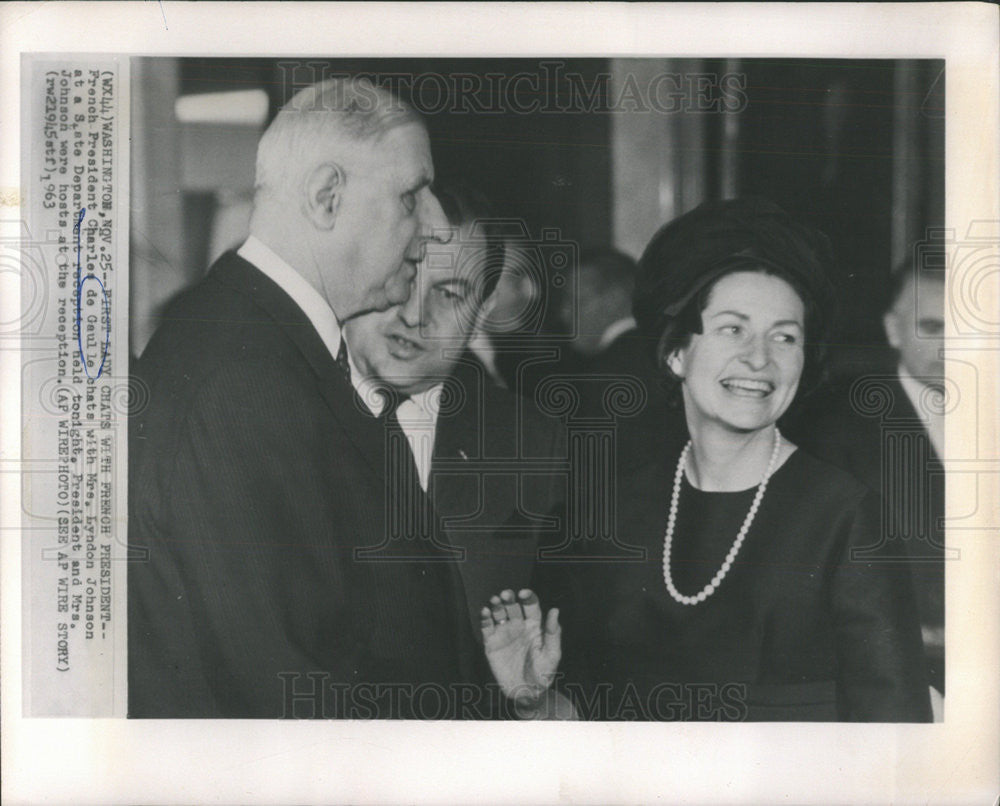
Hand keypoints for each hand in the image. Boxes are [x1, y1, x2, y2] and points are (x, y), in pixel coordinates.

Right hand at [480, 588, 560, 704]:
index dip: (528, 597)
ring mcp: (504, 633)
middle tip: (506, 595)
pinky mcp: (491, 643)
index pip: (531, 605)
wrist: (526, 693)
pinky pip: (486, 627)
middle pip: (512, 605)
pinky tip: (485, 612)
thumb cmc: (543, 674)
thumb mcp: (551, 655)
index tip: (523, 593)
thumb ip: (553, 633)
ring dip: (496, 604)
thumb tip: (555, 610)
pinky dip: (484, 618)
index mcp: (534, 625)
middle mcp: (518, 625)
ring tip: (495, 600)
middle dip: (508, 598)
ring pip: (498, 612)